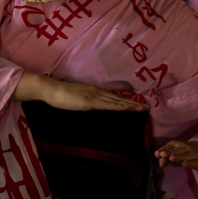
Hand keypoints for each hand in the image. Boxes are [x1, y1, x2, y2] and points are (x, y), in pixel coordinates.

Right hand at [11, 73, 148, 111]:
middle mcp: (97, 92)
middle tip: (146, 108)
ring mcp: (94, 96)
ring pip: (116, 102)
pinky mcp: (89, 102)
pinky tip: (126, 109)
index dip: (126, 101)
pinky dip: (118, 107)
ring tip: (142, 109)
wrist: (51, 89)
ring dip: (130, 106)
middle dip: (133, 104)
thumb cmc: (60, 95)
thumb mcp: (77, 99)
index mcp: (95, 91)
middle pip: (119, 99)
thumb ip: (86, 102)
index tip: (137, 104)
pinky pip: (107, 105)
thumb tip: (93, 107)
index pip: (114, 97)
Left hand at [154, 140, 197, 170]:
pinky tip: (184, 164)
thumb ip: (166, 159)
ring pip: (185, 156)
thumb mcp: (176, 155)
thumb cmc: (185, 154)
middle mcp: (186, 148)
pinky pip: (194, 162)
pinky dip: (190, 163)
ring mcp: (194, 155)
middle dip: (169, 152)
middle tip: (162, 154)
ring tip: (171, 158)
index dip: (164, 149)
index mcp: (179, 145)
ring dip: (178, 157)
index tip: (157, 154)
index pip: (171, 146)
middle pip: (177, 151)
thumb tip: (160, 162)